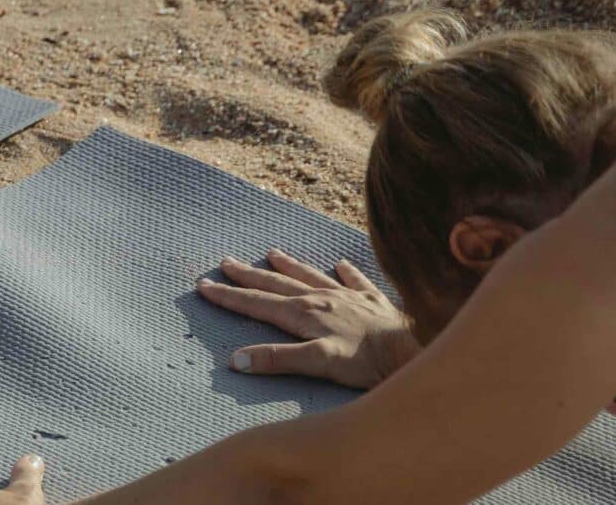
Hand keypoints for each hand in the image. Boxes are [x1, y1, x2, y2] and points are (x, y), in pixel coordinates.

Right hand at [195, 249, 419, 388]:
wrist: (412, 349)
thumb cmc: (365, 361)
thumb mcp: (317, 363)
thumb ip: (277, 359)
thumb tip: (236, 359)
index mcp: (303, 314)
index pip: (257, 303)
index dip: (229, 295)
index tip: (204, 286)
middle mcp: (321, 299)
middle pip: (278, 283)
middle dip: (249, 275)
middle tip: (226, 262)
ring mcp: (347, 296)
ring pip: (311, 276)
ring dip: (289, 265)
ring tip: (273, 252)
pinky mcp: (372, 300)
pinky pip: (355, 280)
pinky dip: (345, 272)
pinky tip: (340, 264)